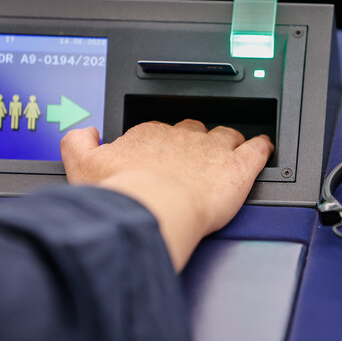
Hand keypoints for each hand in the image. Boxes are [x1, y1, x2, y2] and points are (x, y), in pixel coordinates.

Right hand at [60, 120, 273, 270]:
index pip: (160, 131)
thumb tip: (82, 132)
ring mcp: (212, 151)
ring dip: (229, 141)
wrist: (151, 210)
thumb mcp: (82, 166)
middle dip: (196, 140)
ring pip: (226, 135)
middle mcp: (182, 138)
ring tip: (231, 149)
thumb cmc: (121, 194)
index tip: (162, 155)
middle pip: (194, 130)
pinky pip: (257, 149)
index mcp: (148, 136)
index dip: (164, 143)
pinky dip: (262, 147)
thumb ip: (77, 144)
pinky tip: (263, 148)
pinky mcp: (237, 168)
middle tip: (195, 157)